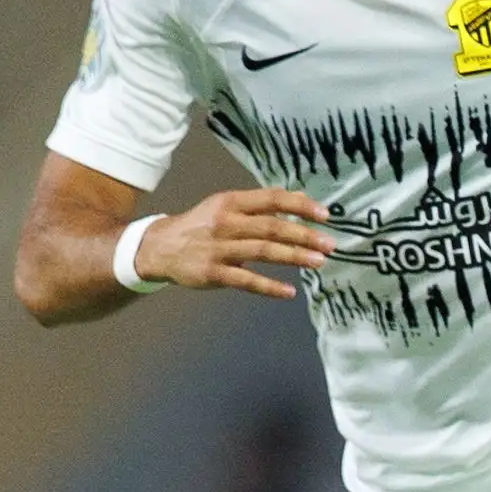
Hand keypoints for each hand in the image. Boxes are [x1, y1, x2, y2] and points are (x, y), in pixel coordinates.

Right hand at [133, 187, 335, 298]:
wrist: (160, 247)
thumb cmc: (201, 225)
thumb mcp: (226, 206)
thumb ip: (261, 205)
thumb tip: (300, 199)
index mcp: (231, 202)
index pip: (272, 199)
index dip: (300, 206)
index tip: (325, 215)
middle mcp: (226, 223)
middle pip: (271, 227)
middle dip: (304, 235)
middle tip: (330, 244)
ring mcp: (218, 249)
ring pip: (263, 252)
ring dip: (294, 257)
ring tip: (318, 262)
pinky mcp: (213, 273)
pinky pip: (246, 281)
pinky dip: (269, 287)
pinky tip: (289, 292)